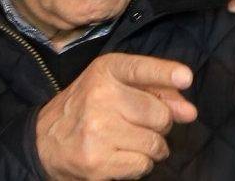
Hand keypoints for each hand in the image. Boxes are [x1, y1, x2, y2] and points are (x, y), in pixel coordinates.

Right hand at [36, 53, 196, 179]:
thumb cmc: (89, 107)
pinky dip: (140, 164)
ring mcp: (97, 130)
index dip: (166, 73)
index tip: (186, 78)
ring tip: (131, 141)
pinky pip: (143, 165)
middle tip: (142, 124)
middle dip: (161, 124)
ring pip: (155, 143)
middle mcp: (100, 96)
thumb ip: (157, 90)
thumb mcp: (116, 85)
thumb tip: (189, 112)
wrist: (46, 140)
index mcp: (106, 71)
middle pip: (160, 115)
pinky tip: (122, 156)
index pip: (141, 69)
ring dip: (152, 147)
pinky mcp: (97, 161)